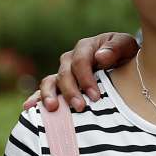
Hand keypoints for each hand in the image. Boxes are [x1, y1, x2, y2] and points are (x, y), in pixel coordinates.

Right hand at [21, 32, 139, 111]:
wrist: (125, 62)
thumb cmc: (127, 54)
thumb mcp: (127, 46)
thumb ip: (116, 48)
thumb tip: (100, 56)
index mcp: (86, 47)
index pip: (81, 61)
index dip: (86, 79)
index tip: (95, 96)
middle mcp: (71, 59)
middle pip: (64, 74)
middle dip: (71, 91)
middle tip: (80, 107)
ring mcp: (63, 72)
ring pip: (50, 81)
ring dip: (49, 95)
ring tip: (53, 109)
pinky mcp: (60, 85)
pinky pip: (44, 90)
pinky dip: (36, 98)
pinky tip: (28, 108)